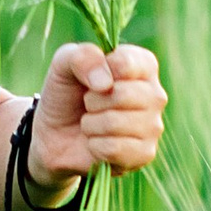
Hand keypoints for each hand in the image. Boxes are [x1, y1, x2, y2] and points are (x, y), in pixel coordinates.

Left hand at [30, 40, 166, 185]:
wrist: (55, 135)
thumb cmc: (66, 94)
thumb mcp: (63, 64)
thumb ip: (82, 57)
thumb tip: (105, 84)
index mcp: (143, 65)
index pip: (126, 63)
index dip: (99, 71)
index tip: (91, 79)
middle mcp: (155, 94)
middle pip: (123, 94)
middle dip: (92, 101)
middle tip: (88, 104)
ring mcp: (153, 126)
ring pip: (115, 123)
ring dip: (91, 124)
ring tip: (92, 123)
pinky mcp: (145, 154)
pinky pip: (114, 148)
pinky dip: (95, 146)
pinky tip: (96, 143)